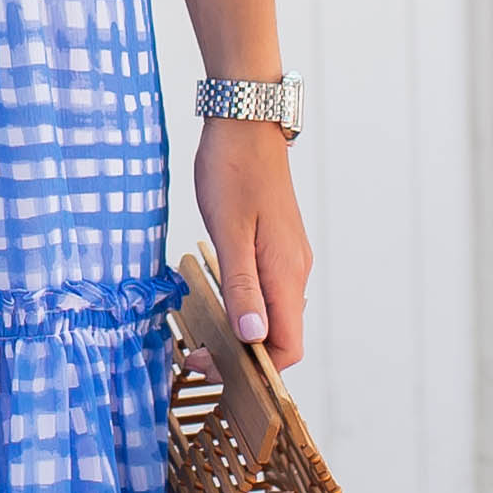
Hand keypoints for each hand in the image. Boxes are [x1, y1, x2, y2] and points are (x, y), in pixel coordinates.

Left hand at [195, 118, 309, 368]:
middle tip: (197, 355)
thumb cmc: (233, 172)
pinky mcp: (278, 247)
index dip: (254, 369)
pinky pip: (269, 293)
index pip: (288, 348)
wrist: (245, 123)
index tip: (212, 363)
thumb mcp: (229, 233)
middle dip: (243, 357)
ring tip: (203, 336)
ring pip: (274, 316)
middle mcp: (295, 272)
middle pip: (281, 337)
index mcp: (286, 274)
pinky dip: (246, 309)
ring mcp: (289, 259)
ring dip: (243, 334)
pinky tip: (218, 303)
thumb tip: (252, 339)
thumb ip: (242, 288)